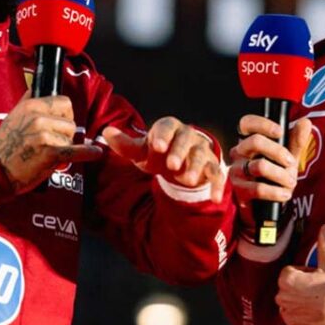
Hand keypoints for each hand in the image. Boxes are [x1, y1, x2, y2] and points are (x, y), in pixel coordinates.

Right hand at [0, 90, 103, 191]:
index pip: (64, 103)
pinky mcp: (50, 154)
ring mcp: (44, 136)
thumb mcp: (13, 115)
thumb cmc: (5, 144)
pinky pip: (76, 151)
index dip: (65, 114)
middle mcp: (38, 118)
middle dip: (65, 133)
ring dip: (64, 147)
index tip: (60, 124)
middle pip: (70, 122)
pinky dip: (87, 154)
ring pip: (70, 137)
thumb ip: (28, 100)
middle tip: (52, 142)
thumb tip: (37, 87)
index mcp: (31, 106)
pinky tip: (95, 153)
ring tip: (49, 152)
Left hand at [103, 117, 226, 202]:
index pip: (167, 126)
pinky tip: (214, 198)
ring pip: (201, 156)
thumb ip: (125, 144)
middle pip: (186, 140)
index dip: (163, 135)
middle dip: (179, 151)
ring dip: (196, 167)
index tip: (157, 146)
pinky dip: (217, 186)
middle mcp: (188, 137)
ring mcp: (202, 152)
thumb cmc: (159, 154)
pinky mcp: (212, 168)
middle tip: (171, 165)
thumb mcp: (141, 151)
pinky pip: (217, 175)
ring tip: (188, 180)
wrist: (181, 163)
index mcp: (170, 128)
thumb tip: (106, 132)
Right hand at [229, 116, 313, 227]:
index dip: (262, 124)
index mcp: (249, 141)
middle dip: (278, 151)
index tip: (280, 132)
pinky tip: (285, 194)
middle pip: (255, 141)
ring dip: (281, 175)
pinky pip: (258, 188)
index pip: (247, 123)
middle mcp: (239, 154)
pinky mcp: (239, 191)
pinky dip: (276, 192)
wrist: (266, 206)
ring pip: (259, 166)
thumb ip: (296, 140)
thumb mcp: (288, 157)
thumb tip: (305, 122)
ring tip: (290, 182)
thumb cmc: (275, 176)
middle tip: (291, 163)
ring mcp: (236, 172)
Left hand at [276, 224, 324, 324]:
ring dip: (301, 308)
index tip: (316, 279)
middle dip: (300, 292)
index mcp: (287, 279)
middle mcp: (282, 297)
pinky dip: (304, 324)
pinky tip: (318, 320)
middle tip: (319, 294)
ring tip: (319, 307)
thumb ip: (324, 246)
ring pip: (291, 309)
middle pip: (289, 292)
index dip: (304, 276)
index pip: (290, 274)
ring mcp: (288, 316)